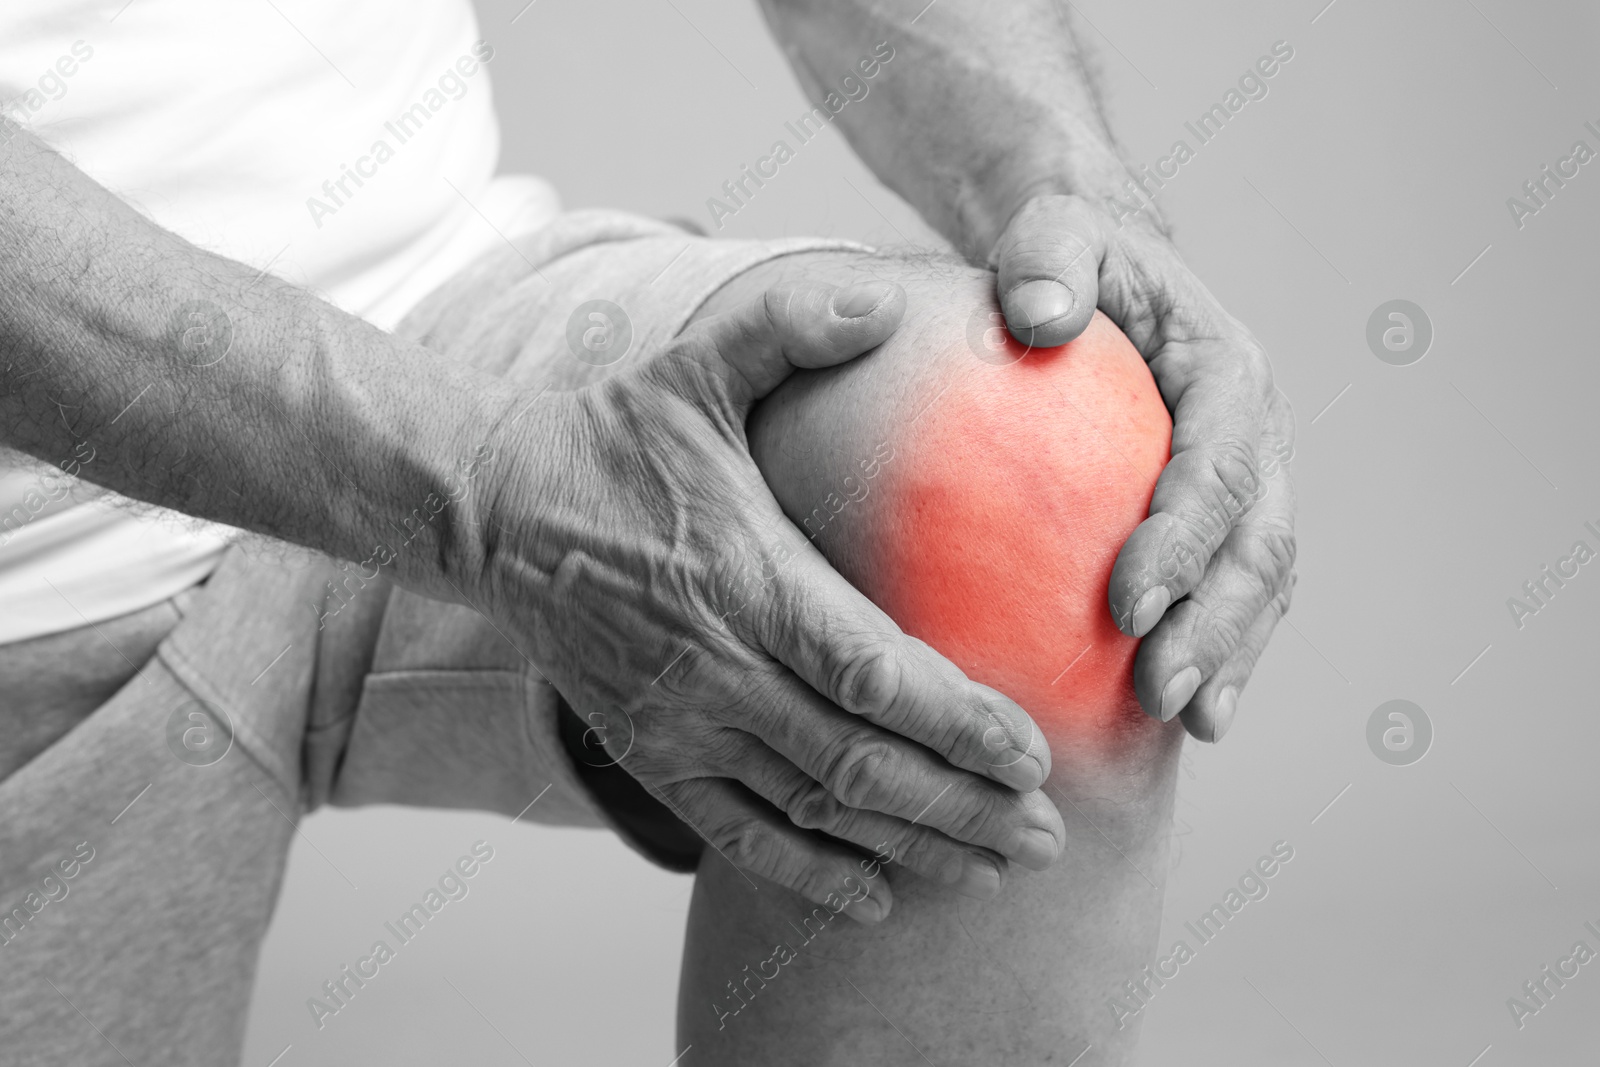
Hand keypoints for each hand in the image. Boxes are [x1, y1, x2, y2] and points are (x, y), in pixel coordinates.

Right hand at [481, 282, 1063, 920]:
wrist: (496, 509)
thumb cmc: (612, 436)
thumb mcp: (695, 361)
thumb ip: (790, 321)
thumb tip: (884, 290)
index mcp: (742, 578)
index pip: (869, 671)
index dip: (956, 723)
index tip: (1035, 754)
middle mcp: (713, 667)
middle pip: (858, 763)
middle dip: (964, 807)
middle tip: (1051, 834)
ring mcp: (678, 722)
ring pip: (812, 809)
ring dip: (911, 846)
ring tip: (997, 867)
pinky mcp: (651, 752)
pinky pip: (739, 833)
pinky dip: (810, 873)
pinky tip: (876, 897)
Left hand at [991, 194, 1297, 743]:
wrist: (1096, 274)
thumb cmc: (1065, 257)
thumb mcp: (1051, 230)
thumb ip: (1048, 258)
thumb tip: (1038, 317)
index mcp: (1225, 371)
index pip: (1217, 463)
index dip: (1183, 537)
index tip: (1124, 603)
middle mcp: (1253, 432)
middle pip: (1256, 540)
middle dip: (1215, 622)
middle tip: (1156, 689)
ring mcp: (1247, 482)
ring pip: (1261, 580)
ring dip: (1229, 652)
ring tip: (1183, 718)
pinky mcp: (1220, 521)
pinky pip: (1238, 594)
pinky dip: (1225, 653)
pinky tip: (1190, 715)